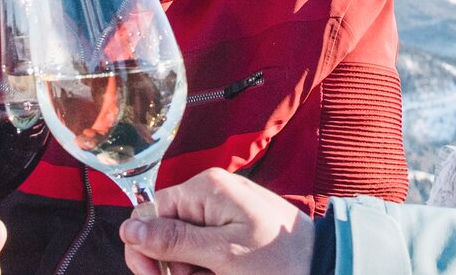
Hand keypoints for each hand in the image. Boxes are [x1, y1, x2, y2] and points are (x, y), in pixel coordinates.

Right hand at [118, 168, 313, 274]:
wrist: (326, 265)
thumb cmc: (281, 259)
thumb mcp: (222, 254)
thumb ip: (174, 240)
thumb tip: (129, 229)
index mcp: (206, 189)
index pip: (149, 211)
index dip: (144, 246)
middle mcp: (210, 193)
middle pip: (162, 227)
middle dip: (168, 260)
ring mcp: (222, 209)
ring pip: (180, 243)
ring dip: (187, 267)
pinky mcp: (231, 227)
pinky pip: (201, 247)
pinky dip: (204, 266)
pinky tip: (220, 274)